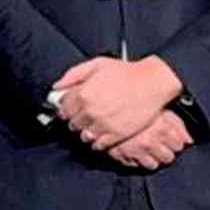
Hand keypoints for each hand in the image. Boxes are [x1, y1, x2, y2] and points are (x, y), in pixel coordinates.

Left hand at [53, 55, 181, 150]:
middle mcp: (90, 111)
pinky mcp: (116, 135)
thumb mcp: (96, 65)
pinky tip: (101, 133)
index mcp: (83, 93)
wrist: (152, 82)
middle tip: (83, 116)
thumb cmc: (127, 72)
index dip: (66, 109)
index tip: (69, 109)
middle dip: (76, 120)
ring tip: (93, 124)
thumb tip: (57, 86)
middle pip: (72, 124)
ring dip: (86, 131)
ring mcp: (103, 124)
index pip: (63, 109)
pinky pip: (98, 145)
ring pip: (83, 136)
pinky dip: (97, 141)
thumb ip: (74, 75)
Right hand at [107, 111, 193, 170]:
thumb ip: (177, 124)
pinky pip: (134, 165)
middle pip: (167, 158)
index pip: (178, 145)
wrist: (107, 104)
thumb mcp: (159, 108)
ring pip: (152, 164)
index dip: (176, 141)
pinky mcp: (121, 154)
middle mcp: (150, 142)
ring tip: (148, 149)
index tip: (172, 139)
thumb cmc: (136, 102)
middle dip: (166, 152)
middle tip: (161, 145)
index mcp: (162, 128)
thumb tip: (190, 140)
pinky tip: (135, 152)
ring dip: (152, 158)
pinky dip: (136, 160)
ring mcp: (135, 150)